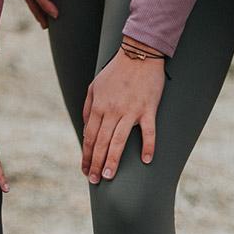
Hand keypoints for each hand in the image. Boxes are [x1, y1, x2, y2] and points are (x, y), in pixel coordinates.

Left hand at [82, 38, 165, 182]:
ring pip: (119, 141)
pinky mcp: (148, 109)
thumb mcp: (94, 86)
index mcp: (98, 107)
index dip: (86, 155)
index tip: (85, 170)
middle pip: (101, 142)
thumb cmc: (116, 71)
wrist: (139, 53)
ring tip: (109, 176)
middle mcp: (112, 111)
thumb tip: (86, 127)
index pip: (89, 137)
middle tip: (95, 180)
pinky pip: (148, 131)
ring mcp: (130, 111)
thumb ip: (88, 108)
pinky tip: (147, 160)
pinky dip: (148, 146)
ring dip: (113, 160)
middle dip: (96, 163)